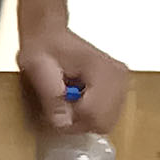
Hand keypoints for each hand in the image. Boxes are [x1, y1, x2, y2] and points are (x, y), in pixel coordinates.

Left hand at [14, 18, 127, 133]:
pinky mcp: (119, 85)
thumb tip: (62, 123)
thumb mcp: (37, 70)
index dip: (73, 122)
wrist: (50, 36)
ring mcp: (122, 80)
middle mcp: (118, 75)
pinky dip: (92, 113)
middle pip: (105, 121)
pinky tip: (79, 99)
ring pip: (108, 121)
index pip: (96, 114)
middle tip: (62, 110)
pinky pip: (108, 114)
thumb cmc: (43, 49)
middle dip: (80, 122)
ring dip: (86, 118)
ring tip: (69, 101)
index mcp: (101, 69)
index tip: (56, 113)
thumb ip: (51, 96)